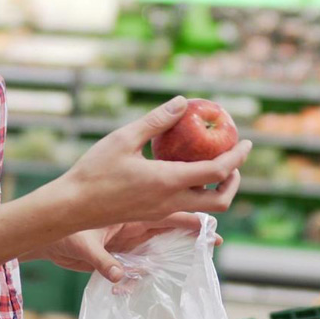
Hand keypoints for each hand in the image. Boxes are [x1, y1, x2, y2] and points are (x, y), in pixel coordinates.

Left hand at [34, 213, 222, 281]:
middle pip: (171, 224)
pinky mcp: (116, 251)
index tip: (213, 224)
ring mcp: (125, 238)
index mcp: (131, 215)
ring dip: (177, 245)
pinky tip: (162, 271)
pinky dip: (152, 264)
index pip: (169, 213)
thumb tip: (118, 277)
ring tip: (198, 253)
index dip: (192, 219)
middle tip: (216, 240)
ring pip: (160, 240)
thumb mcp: (83, 246)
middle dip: (194, 231)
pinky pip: (142, 257)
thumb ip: (101, 261)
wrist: (46, 237)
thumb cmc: (64, 235)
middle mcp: (132, 225)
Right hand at [57, 96, 251, 229]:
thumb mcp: (124, 138)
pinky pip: (186, 207)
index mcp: (168, 181)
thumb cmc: (94, 171)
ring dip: (217, 189)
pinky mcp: (152, 216)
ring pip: (204, 209)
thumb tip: (182, 102)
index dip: (238, 157)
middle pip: (220, 202)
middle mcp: (170, 201)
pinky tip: (184, 171)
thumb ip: (156, 121)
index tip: (248, 142)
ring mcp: (162, 212)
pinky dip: (196, 192)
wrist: (71, 207)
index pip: (218, 172)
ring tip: (212, 164)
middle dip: (234, 182)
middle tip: (233, 159)